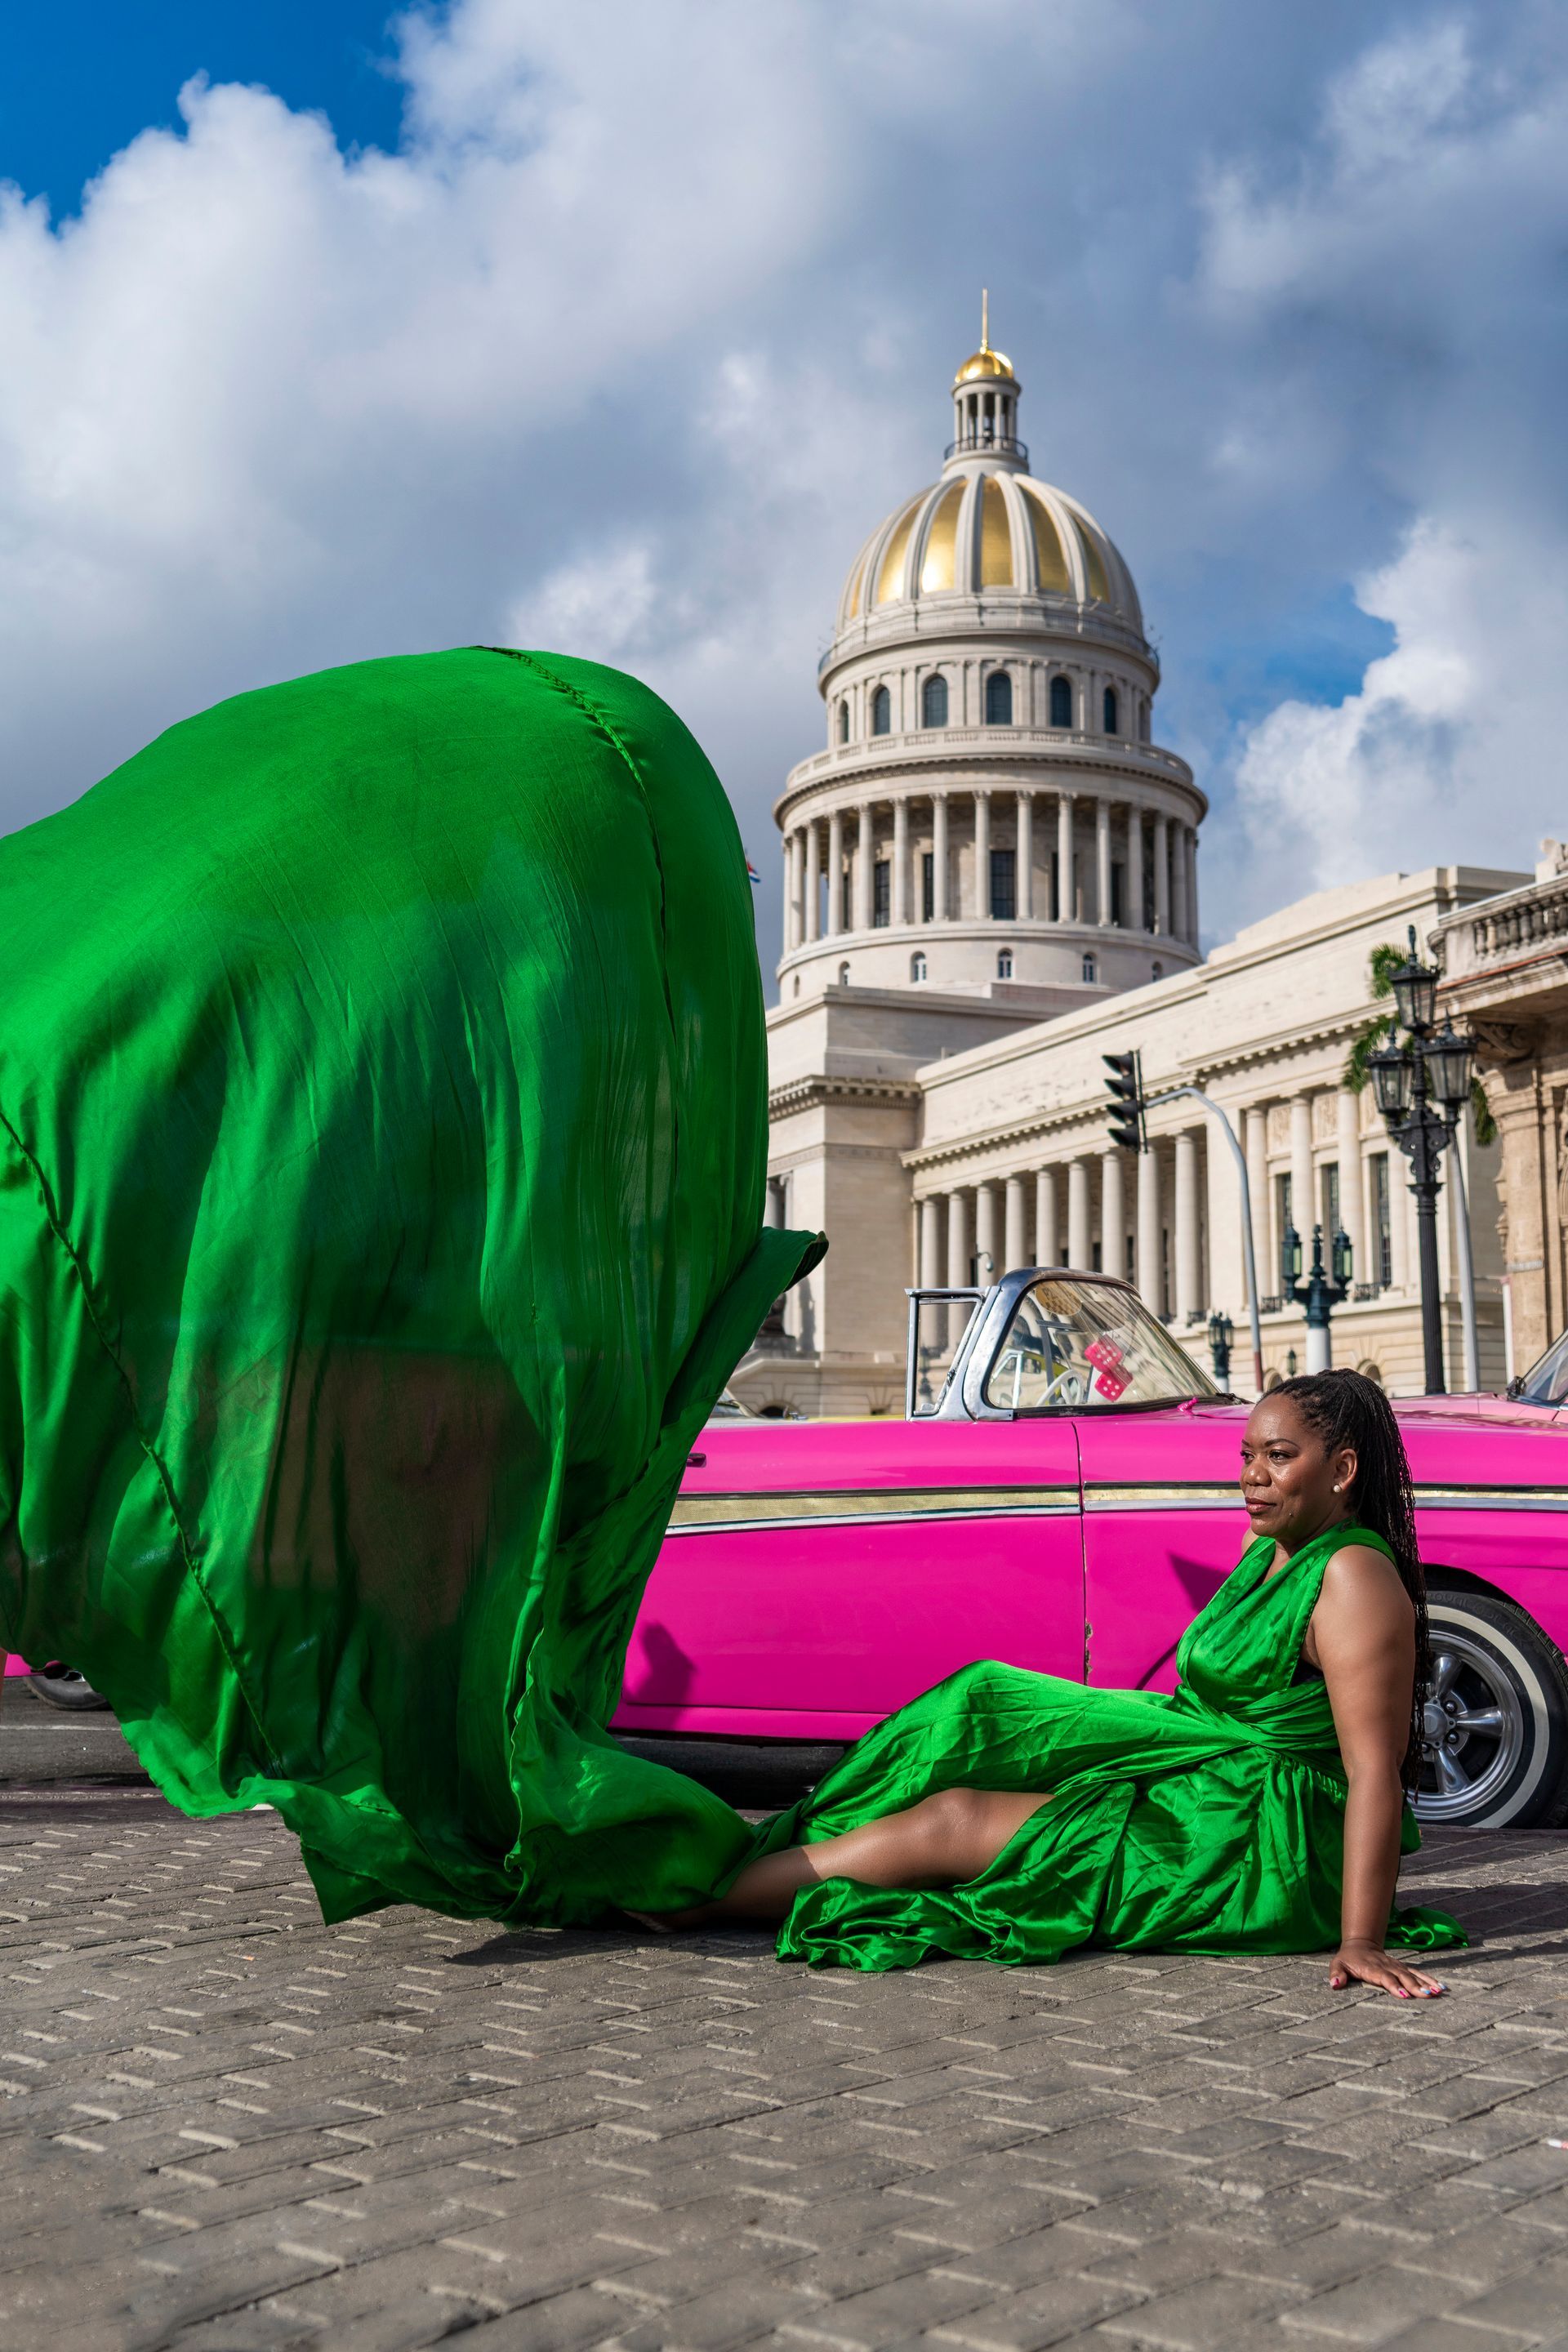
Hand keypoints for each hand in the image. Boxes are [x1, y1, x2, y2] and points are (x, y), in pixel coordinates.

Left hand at [1329, 1939, 1445, 1998]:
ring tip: (1438, 1992)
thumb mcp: (1337, 1964)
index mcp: (1372, 1968)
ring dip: (1425, 1983)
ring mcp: (1396, 1966)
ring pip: (1412, 1974)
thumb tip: (1334, 1984)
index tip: (1404, 1994)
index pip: (1384, 1977)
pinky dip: (1428, 1979)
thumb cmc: (1348, 1958)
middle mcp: (1387, 1966)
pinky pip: (1417, 1972)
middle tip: (1428, 1996)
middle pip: (1402, 1977)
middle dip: (1415, 1986)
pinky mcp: (1402, 1967)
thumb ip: (1336, 1974)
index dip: (1394, 1985)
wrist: (1361, 1944)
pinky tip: (1440, 1987)